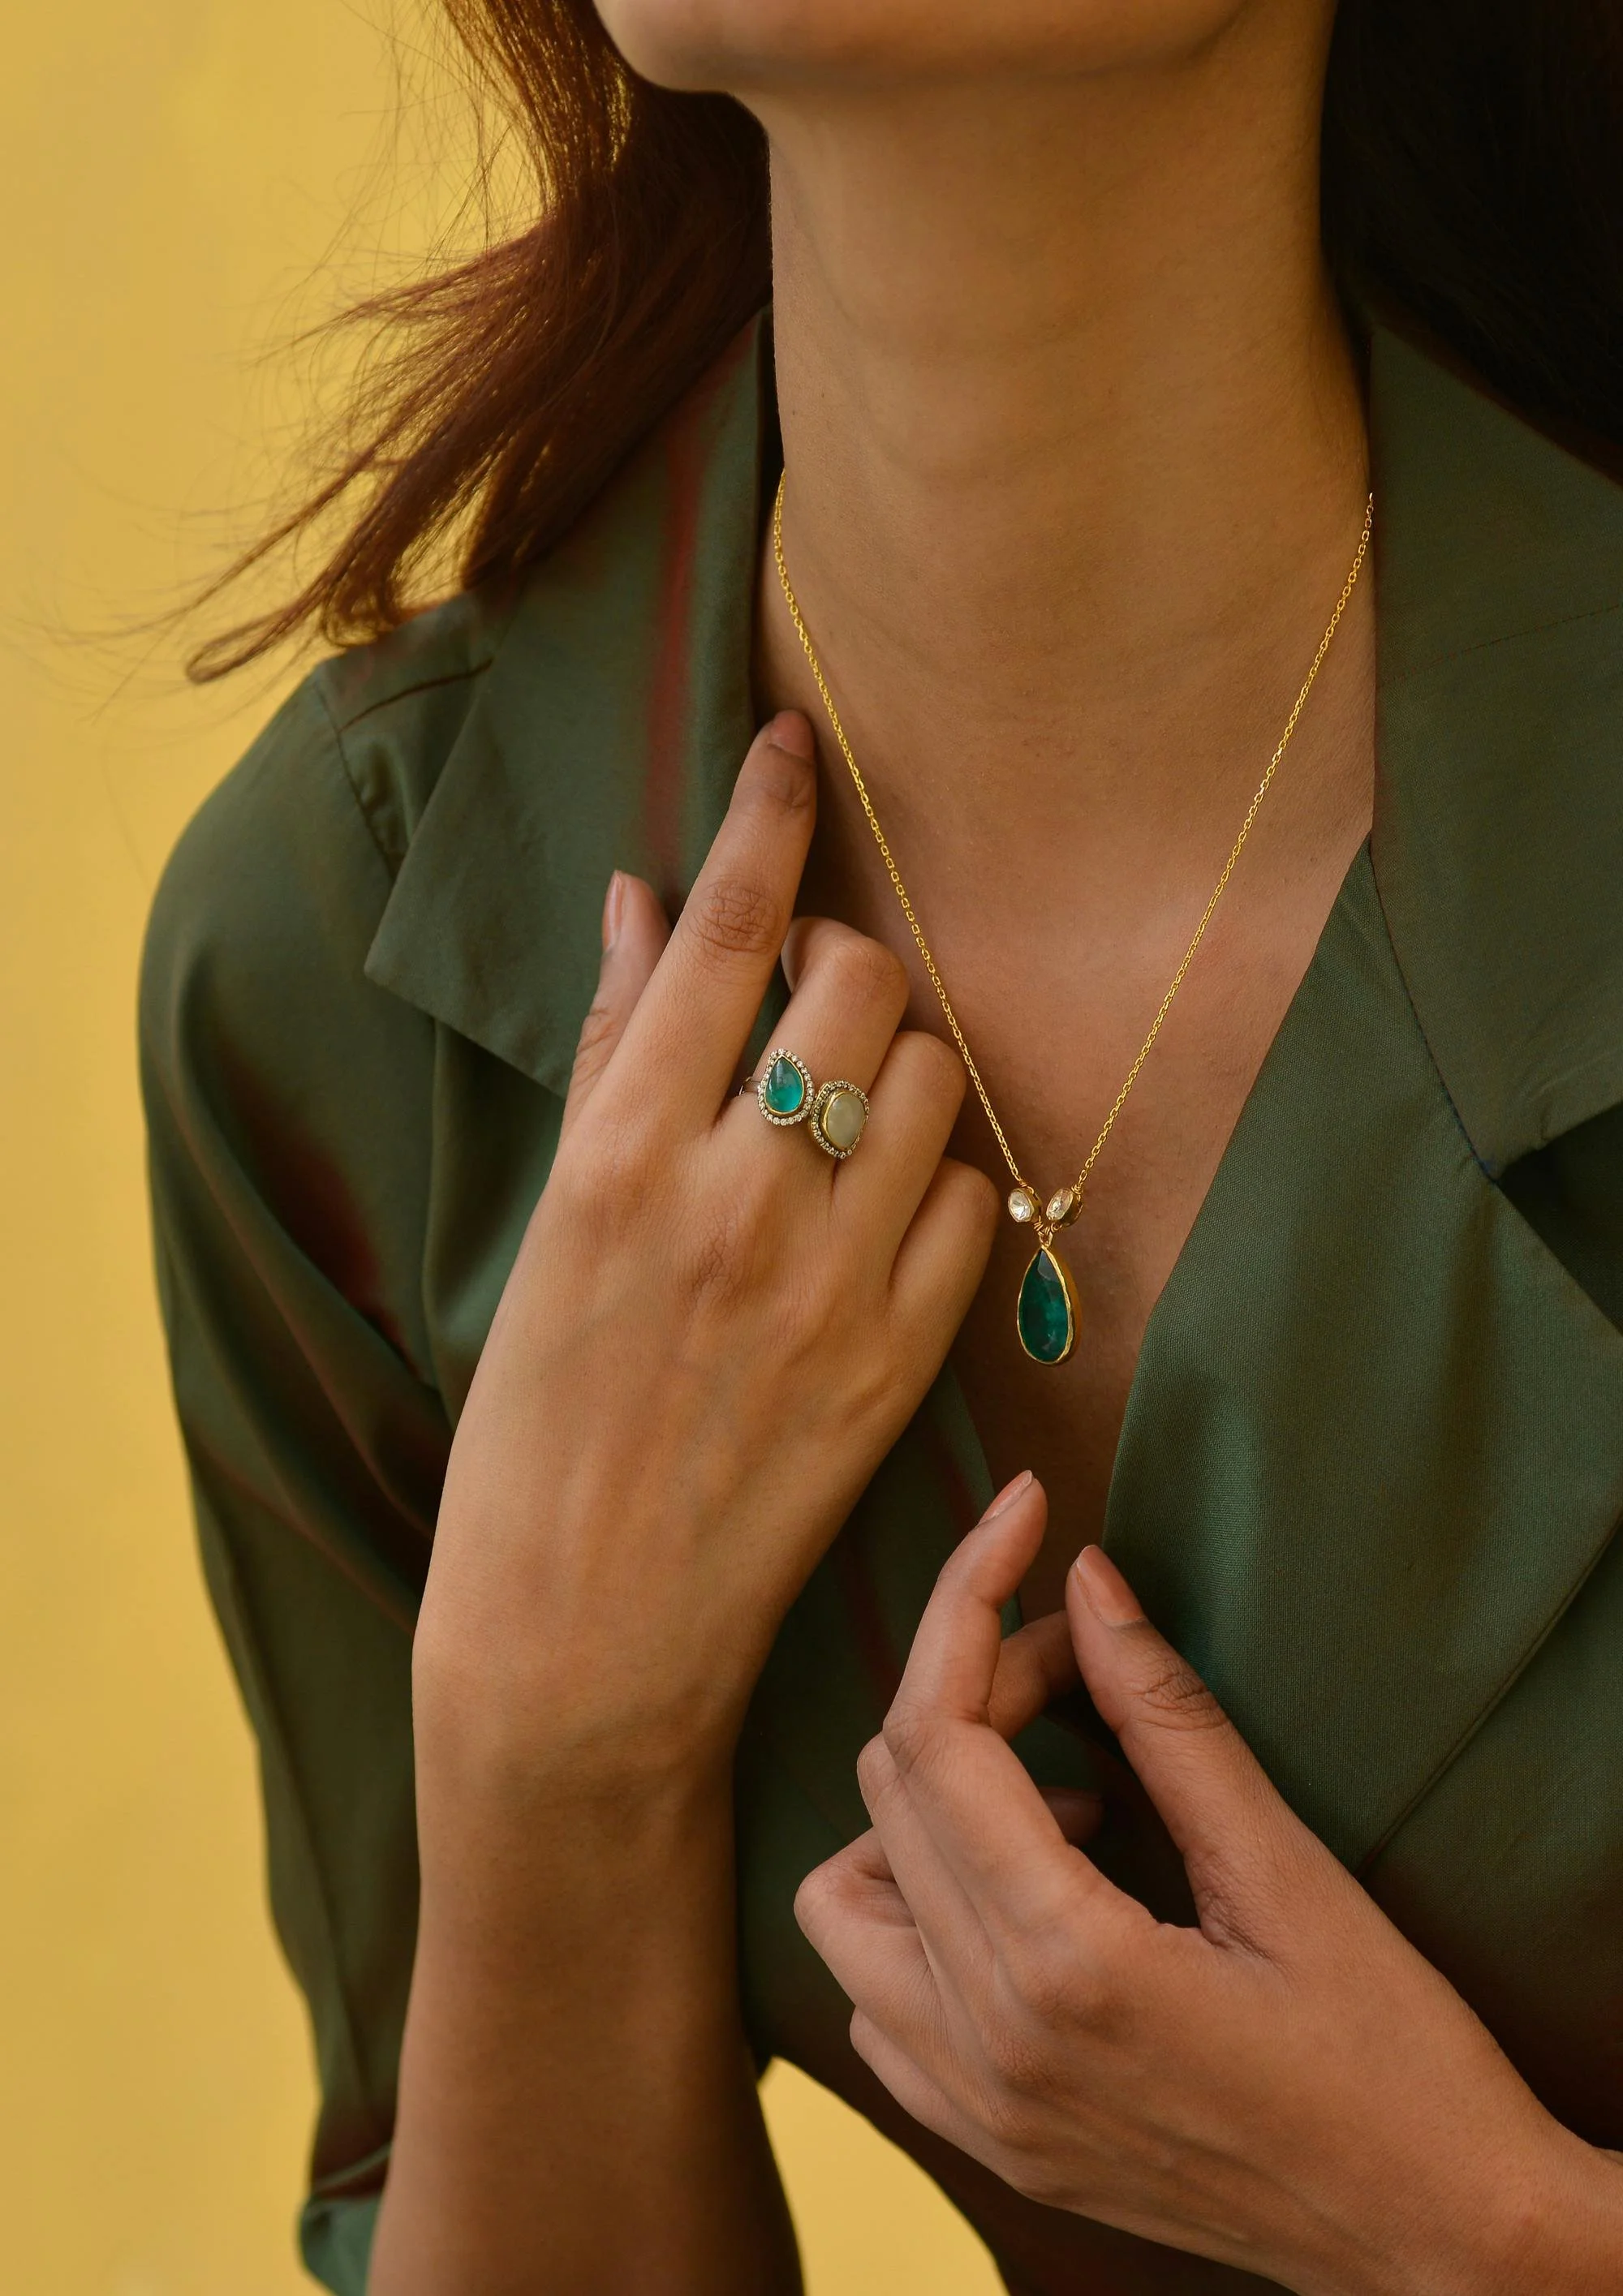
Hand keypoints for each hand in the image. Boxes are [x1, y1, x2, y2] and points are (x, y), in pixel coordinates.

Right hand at [413, 712, 997, 1797]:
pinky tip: (887, 1221)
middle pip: (859, 982)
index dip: (769, 813)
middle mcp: (735, 1198)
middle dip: (844, 969)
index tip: (797, 742)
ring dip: (897, 1071)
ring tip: (844, 1125)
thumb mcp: (547, 1229)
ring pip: (931, 1079)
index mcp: (620, 1154)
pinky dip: (943, 1187)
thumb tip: (648, 897)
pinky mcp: (902, 1361)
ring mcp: (830, 1281)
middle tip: (809, 1013)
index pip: (721, 930)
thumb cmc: (536, 1427)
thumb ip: (614, 1055)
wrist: (584, 1630)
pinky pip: (975, 1206)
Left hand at [795, 1476, 1622, 2294]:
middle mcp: (987, 2044)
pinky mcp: (986, 2140)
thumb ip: (1167, 1716)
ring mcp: (974, 2106)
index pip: (940, 1735)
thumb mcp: (1289, 1870)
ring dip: (922, 1807)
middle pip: (894, 1789)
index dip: (969, 1598)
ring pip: (846, 1896)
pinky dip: (917, 1912)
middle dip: (975, 1683)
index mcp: (1064, 1968)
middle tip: (1085, 1662)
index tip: (1021, 1513)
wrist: (1437, 2239)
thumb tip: (1086, 1580)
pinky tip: (1028, 1893)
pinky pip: (876, 1997)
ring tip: (1057, 1799)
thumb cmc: (1393, 2059)